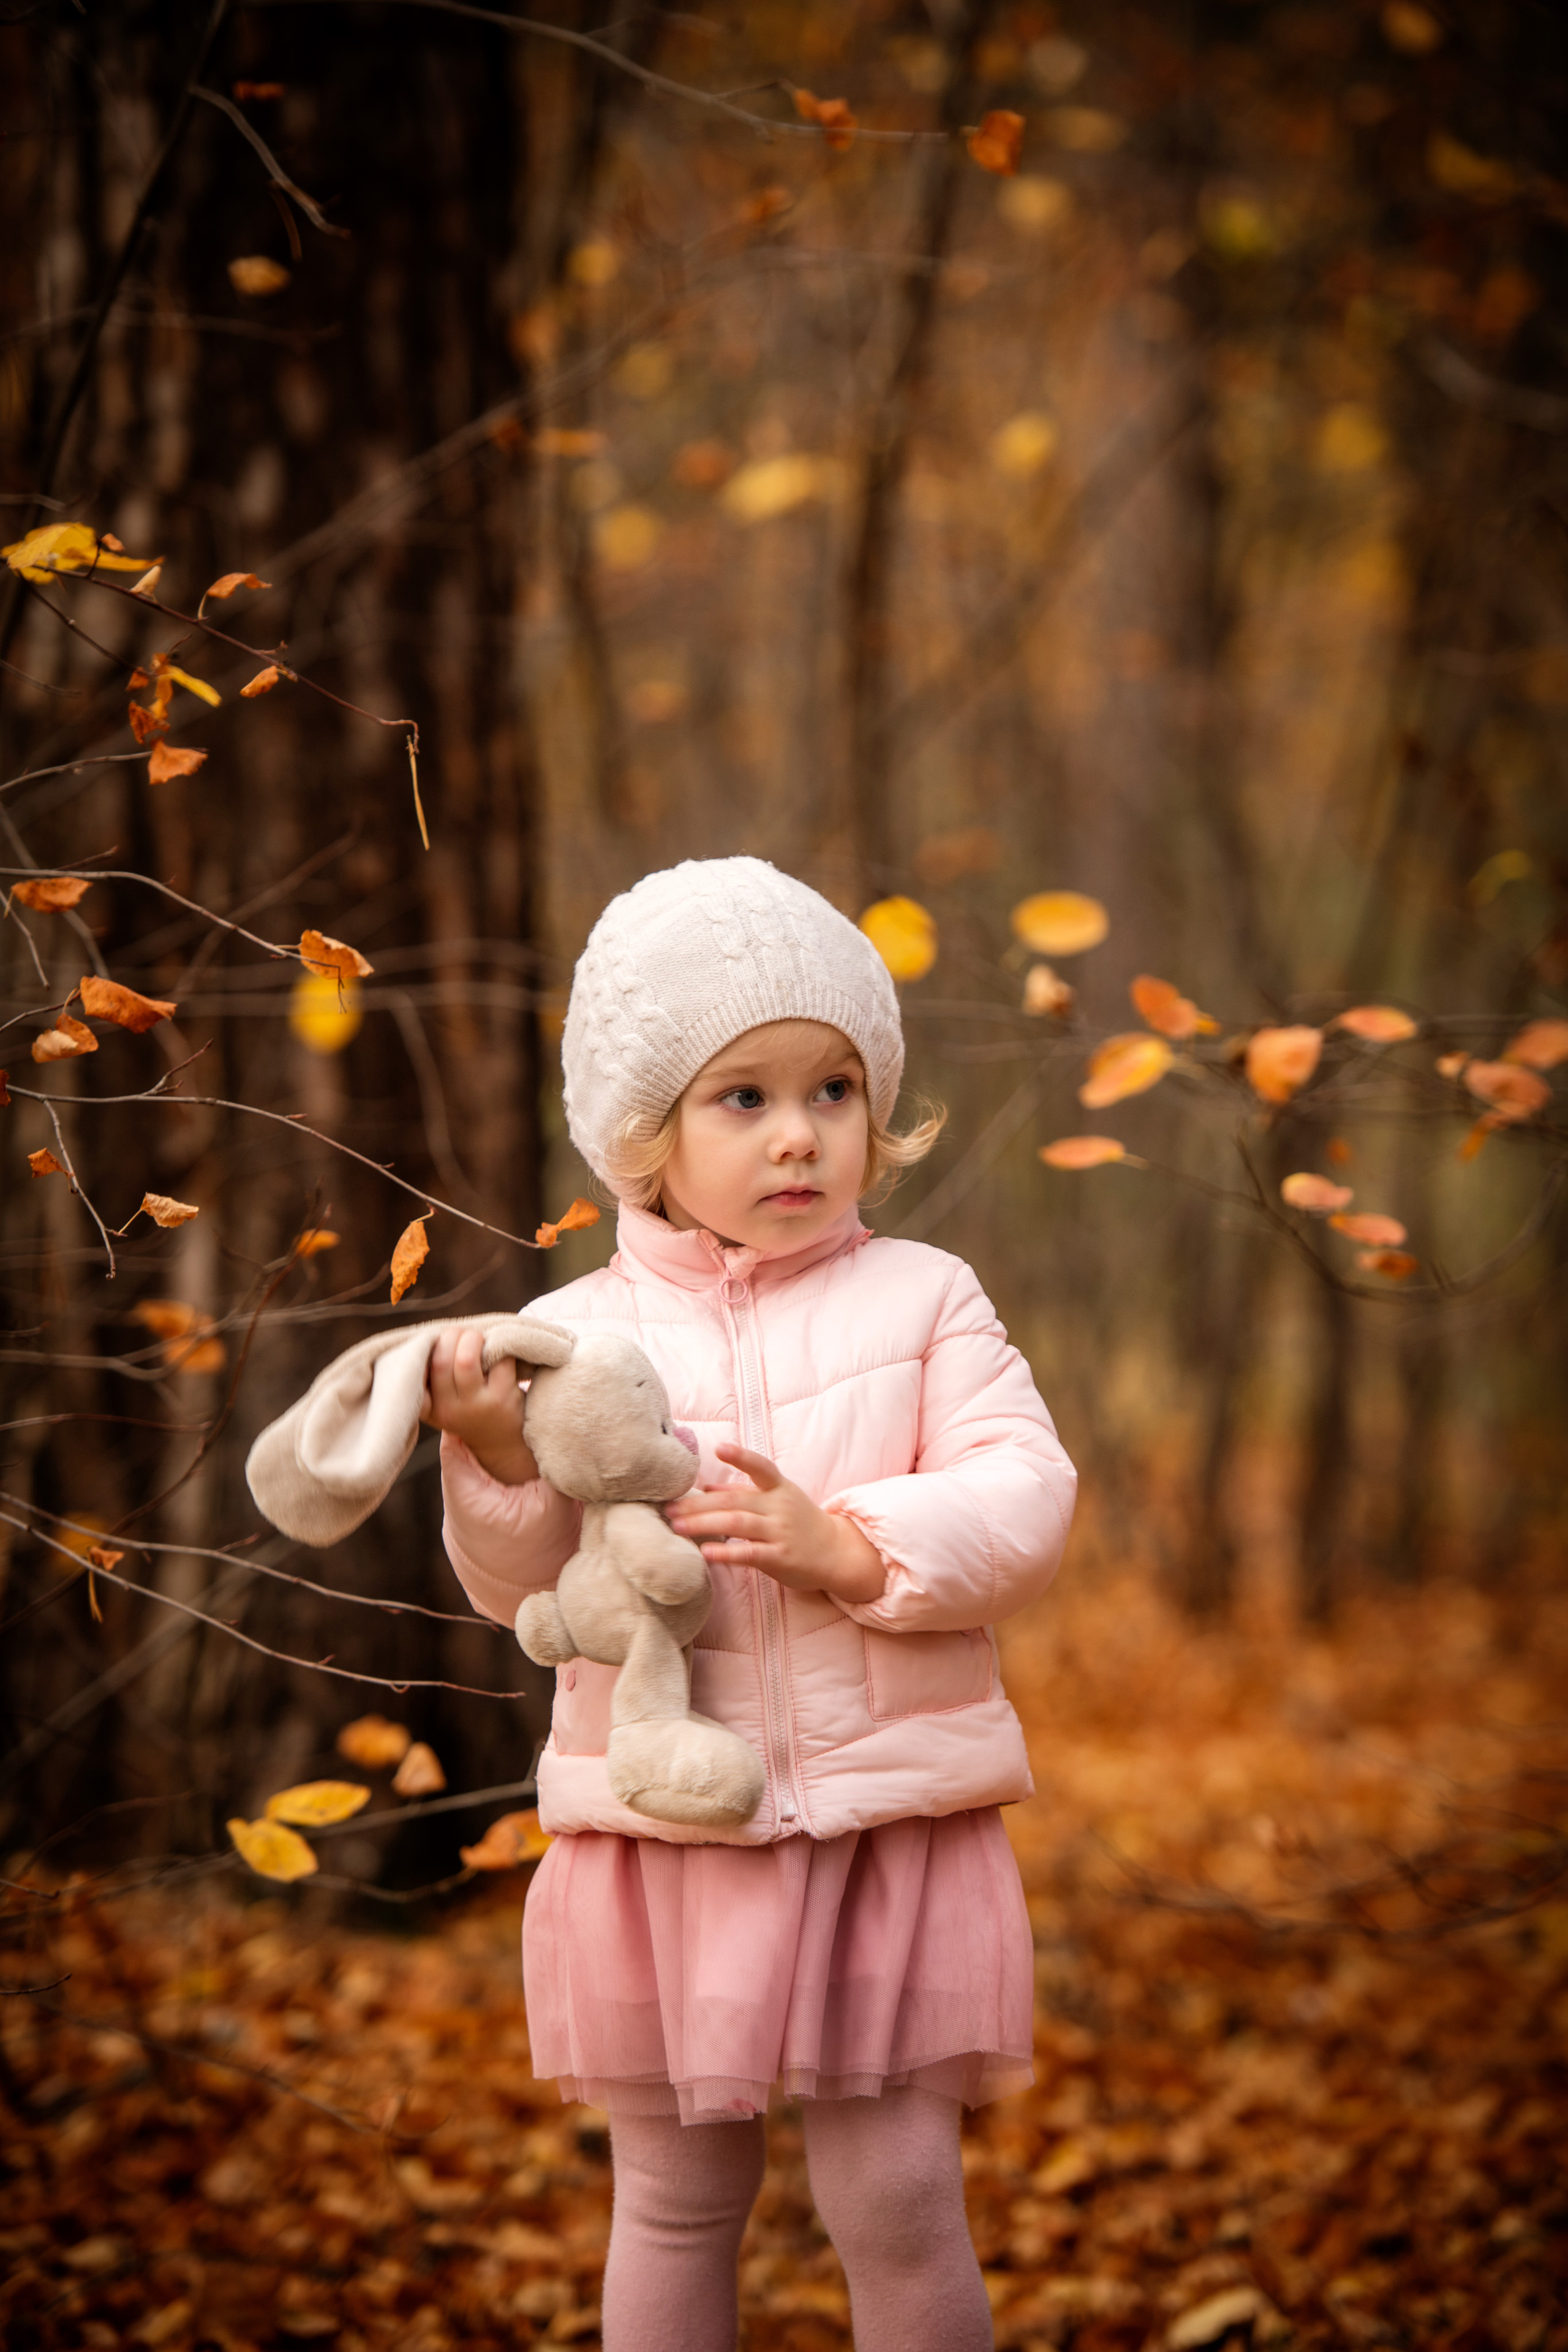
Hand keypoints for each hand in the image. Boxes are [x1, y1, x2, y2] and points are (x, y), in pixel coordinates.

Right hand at [423, 1327, 538, 1485]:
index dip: (430, 1345)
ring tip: (480, 1339)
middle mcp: (450, 1409)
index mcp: (431, 1407)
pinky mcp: (503, 1398)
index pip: (419, 1368)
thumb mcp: (443, 1402)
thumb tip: (434, 1336)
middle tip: (462, 1334)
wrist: (502, 1444)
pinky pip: (499, 1359)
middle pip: (442, 1360)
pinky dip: (500, 1347)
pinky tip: (499, 1350)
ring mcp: (477, 1405)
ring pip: (467, 1358)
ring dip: (474, 1338)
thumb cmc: (470, 1410)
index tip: (440, 1340)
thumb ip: (433, 1378)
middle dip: (453, 1335)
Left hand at [665, 1445, 885, 1605]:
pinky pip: (749, 1553)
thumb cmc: (800, 1524)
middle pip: (734, 1500)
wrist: (836, 1553)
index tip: (720, 1448)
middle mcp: (779, 1507)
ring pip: (737, 1524)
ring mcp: (780, 1532)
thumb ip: (745, 1492)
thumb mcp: (778, 1500)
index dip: (741, 1457)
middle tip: (669, 1508)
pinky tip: (705, 1552)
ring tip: (677, 1526)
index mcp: (778, 1489)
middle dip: (698, 1504)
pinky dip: (726, 1552)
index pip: (760, 1467)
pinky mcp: (780, 1557)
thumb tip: (706, 1486)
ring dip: (704, 1524)